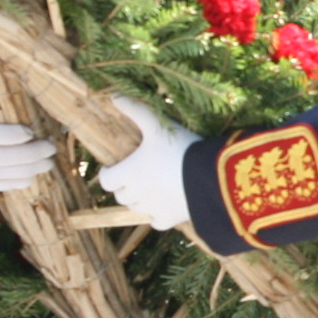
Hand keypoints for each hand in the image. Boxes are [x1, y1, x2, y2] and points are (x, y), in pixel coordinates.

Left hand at [96, 97, 196, 229]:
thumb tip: (114, 95)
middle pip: (121, 196)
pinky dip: (156, 215)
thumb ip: (136, 110)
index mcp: (128, 173)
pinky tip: (164, 205)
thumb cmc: (180, 148)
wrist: (210, 177)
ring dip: (139, 200)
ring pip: (136, 208)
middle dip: (124, 186)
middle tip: (135, 176)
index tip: (115, 166)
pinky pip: (155, 221)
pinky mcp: (170, 219)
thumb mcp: (157, 125)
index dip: (108, 173)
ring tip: (150, 189)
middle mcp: (136, 194)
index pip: (106, 180)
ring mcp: (152, 208)